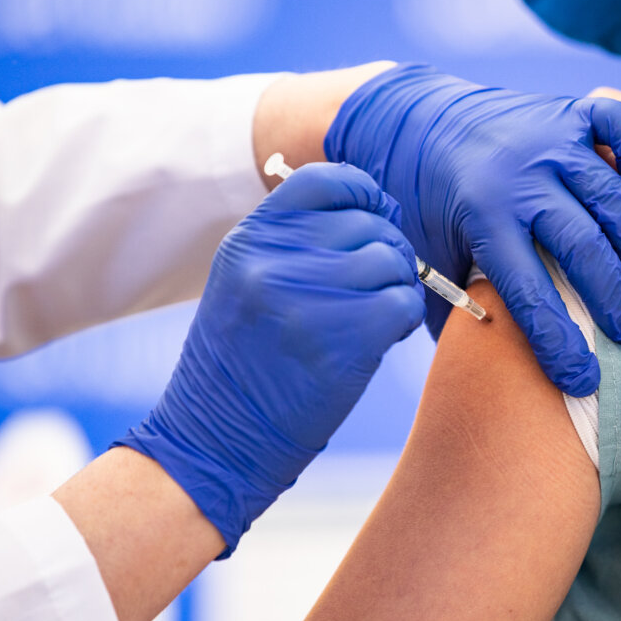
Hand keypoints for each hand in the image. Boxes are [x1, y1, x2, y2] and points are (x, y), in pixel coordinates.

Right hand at [114, 163, 424, 555]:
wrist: (215, 439)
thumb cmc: (241, 363)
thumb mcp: (246, 282)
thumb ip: (296, 242)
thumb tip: (376, 211)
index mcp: (251, 238)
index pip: (325, 181)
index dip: (364, 193)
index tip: (377, 216)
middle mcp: (275, 259)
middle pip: (370, 223)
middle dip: (388, 252)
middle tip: (377, 286)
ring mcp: (308, 298)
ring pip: (393, 261)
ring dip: (398, 287)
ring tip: (374, 318)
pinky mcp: (343, 340)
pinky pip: (404, 303)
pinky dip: (405, 319)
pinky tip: (383, 338)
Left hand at [326, 64, 620, 396]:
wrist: (412, 119)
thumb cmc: (422, 200)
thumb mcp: (424, 254)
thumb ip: (448, 307)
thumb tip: (475, 371)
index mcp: (481, 218)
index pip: (531, 295)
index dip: (561, 346)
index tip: (585, 380)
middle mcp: (521, 178)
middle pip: (586, 250)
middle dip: (617, 302)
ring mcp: (550, 139)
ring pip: (614, 200)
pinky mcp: (569, 111)